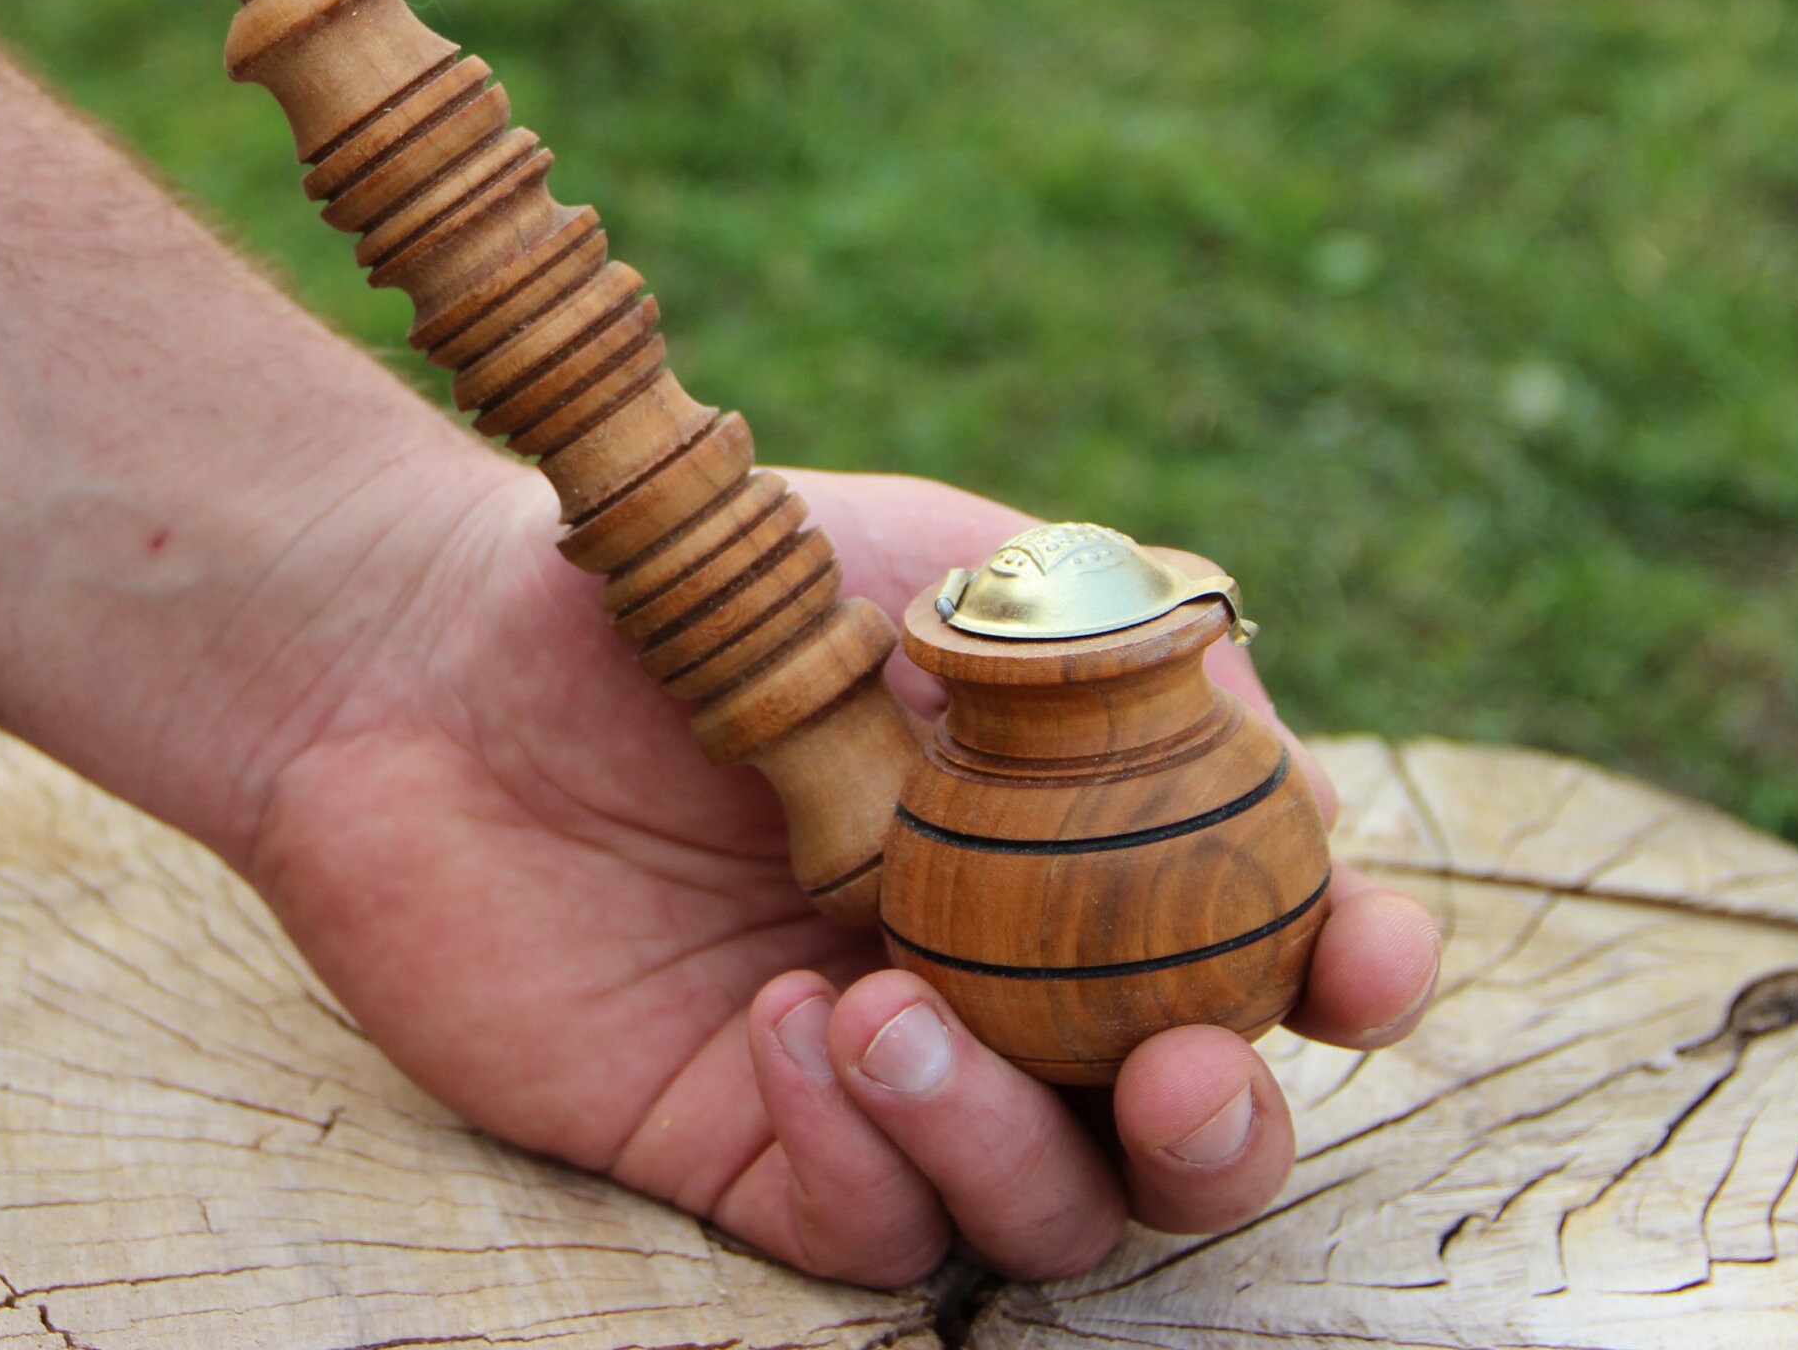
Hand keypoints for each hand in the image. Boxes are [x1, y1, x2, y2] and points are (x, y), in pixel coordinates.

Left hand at [244, 463, 1442, 1286]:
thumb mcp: (927, 567)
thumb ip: (1111, 650)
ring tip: (886, 1004)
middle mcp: (995, 984)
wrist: (434, 645)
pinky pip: (857, 1229)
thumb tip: (1278, 757)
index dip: (1350, 977)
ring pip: (1034, 1213)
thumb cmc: (689, 582)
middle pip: (1179, 1139)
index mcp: (1067, 851)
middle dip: (1222, 1131)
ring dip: (1006, 1142)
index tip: (1362, 964)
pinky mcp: (736, 1147)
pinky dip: (855, 1154)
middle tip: (1179, 1069)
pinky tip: (778, 1026)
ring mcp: (870, 1079)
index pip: (1261, 953)